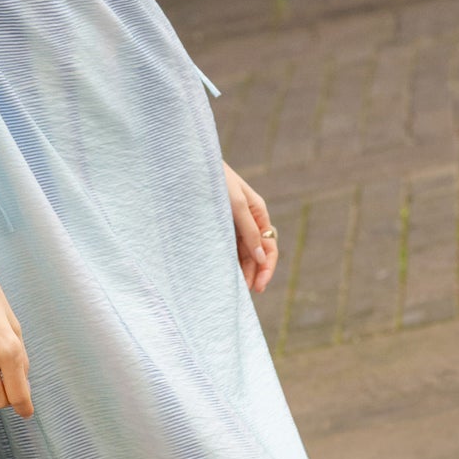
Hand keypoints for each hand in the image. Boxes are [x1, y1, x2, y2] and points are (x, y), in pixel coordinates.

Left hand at [224, 164, 277, 294]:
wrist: (189, 165)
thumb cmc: (214, 180)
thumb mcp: (235, 204)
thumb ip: (249, 230)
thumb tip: (262, 257)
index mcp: (258, 212)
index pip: (269, 246)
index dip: (267, 268)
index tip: (259, 286)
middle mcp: (248, 220)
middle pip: (257, 252)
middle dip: (254, 273)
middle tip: (246, 293)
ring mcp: (232, 223)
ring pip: (242, 252)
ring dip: (242, 270)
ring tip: (235, 289)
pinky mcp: (218, 225)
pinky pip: (227, 247)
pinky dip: (229, 261)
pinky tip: (225, 274)